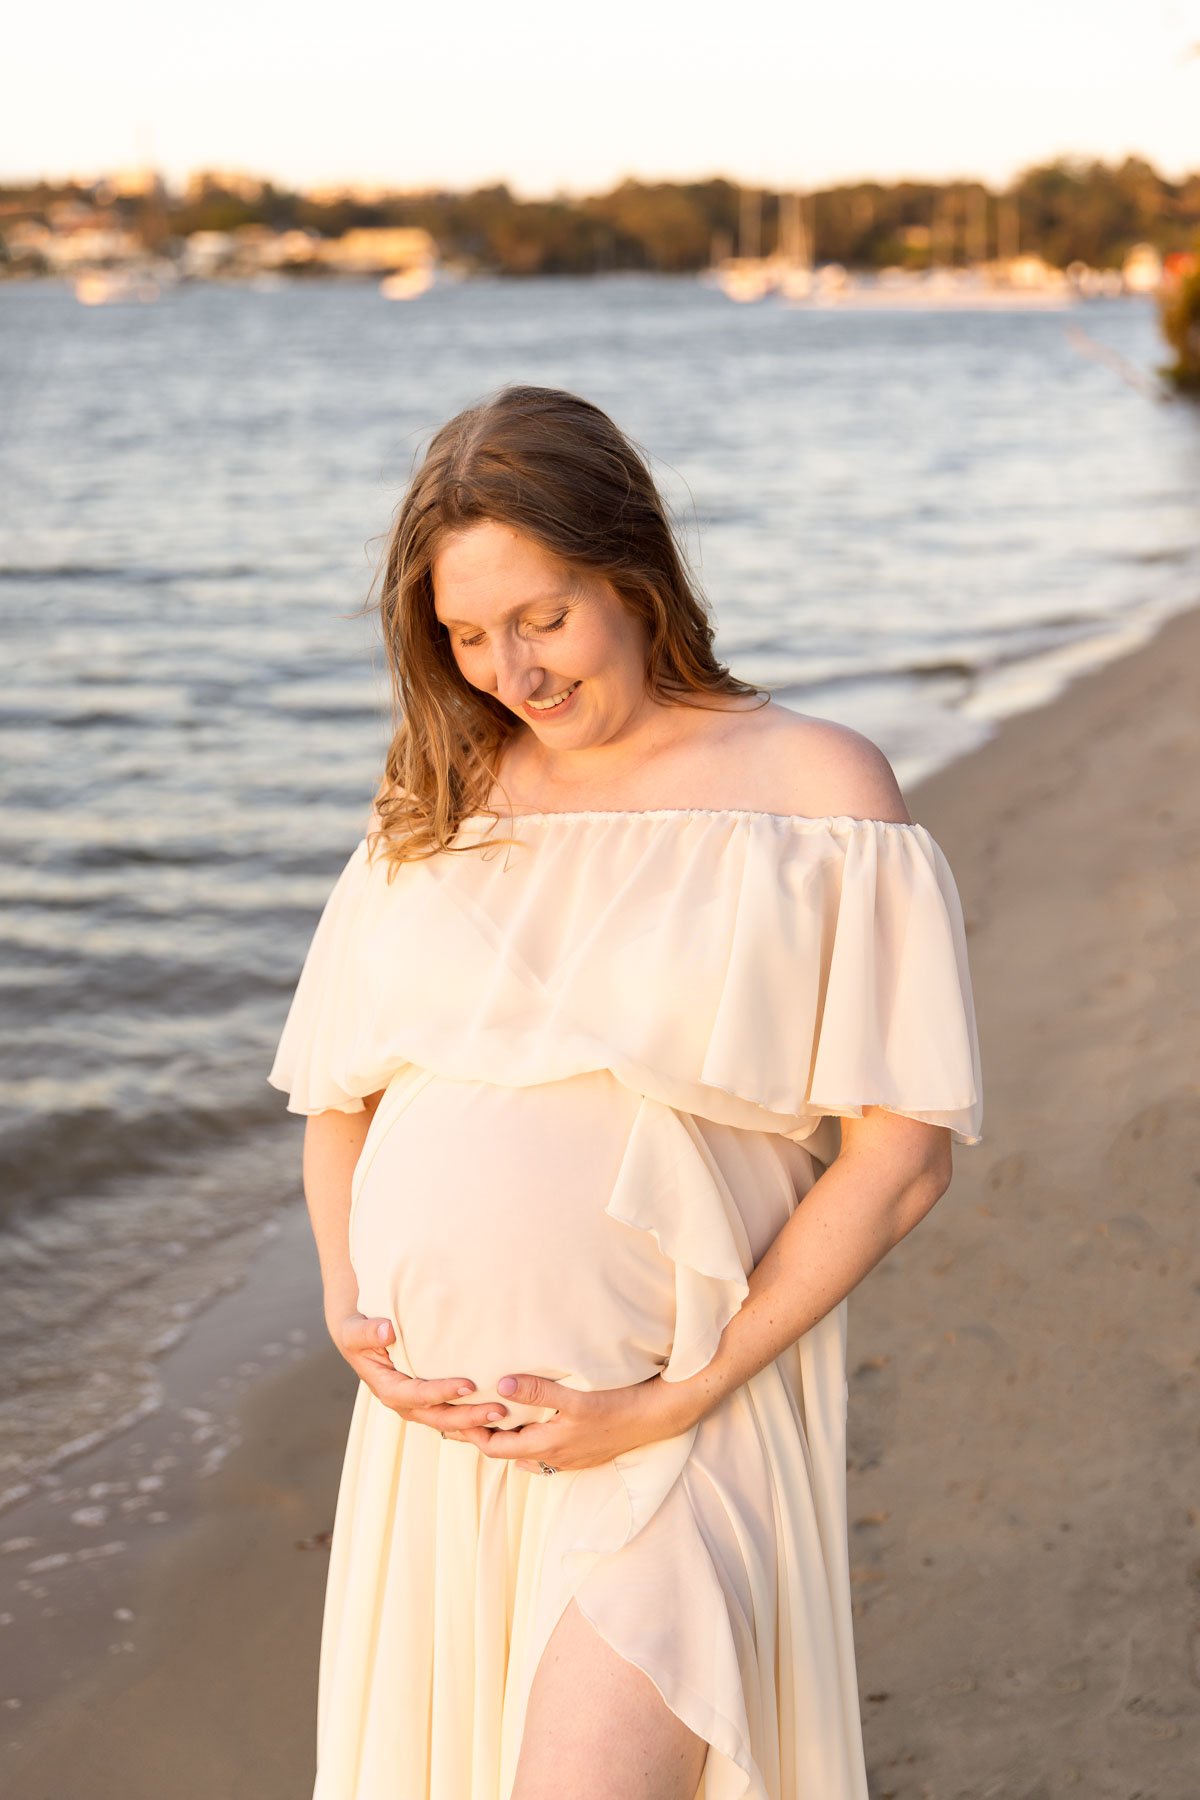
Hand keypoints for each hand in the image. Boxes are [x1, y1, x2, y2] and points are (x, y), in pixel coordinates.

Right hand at [330, 1312, 510, 1436]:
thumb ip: (366, 1333)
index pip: (417, 1396)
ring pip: (449, 1422)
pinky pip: (453, 1417)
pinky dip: (473, 1421)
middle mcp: (405, 1404)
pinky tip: (499, 1417)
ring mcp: (419, 1407)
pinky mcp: (431, 1403)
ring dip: (475, 1423)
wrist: (363, 1338)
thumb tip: (387, 1331)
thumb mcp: (353, 1331)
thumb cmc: (359, 1332)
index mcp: (387, 1389)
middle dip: (468, 1417)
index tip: (469, 1385)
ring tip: (505, 1415)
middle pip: (438, 1418)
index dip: (442, 1393)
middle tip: (498, 1410)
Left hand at [440, 1371, 692, 1473]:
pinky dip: (527, 1442)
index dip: (471, 1433)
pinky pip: (542, 1454)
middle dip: (483, 1436)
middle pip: (506, 1453)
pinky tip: (528, 1425)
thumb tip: (500, 1384)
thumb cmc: (616, 1406)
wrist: (655, 1419)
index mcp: (546, 1446)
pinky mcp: (580, 1454)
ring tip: (489, 1418)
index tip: (454, 1415)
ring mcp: (567, 1459)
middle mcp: (552, 1459)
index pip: (495, 1447)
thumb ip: (538, 1390)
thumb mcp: (575, 1397)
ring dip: (506, 1439)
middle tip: (461, 1416)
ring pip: (524, 1455)